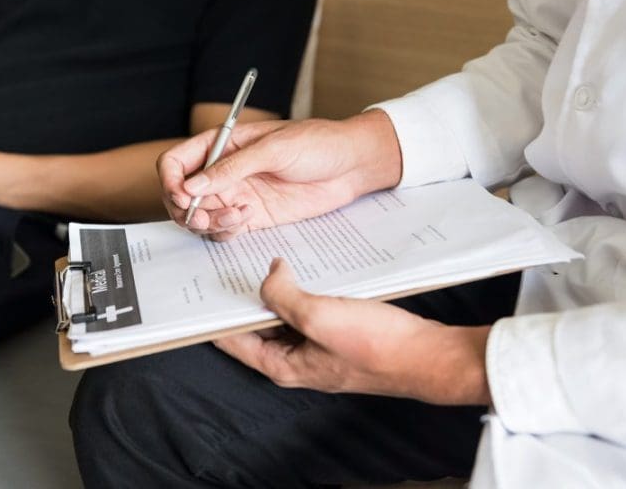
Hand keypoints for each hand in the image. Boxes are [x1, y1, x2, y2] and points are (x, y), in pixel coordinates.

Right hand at [158, 110, 401, 239]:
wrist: (351, 166)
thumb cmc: (318, 143)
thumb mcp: (275, 149)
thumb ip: (232, 167)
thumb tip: (193, 184)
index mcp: (222, 144)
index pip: (177, 161)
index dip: (171, 180)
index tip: (182, 196)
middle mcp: (224, 170)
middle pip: (182, 194)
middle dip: (187, 209)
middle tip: (205, 217)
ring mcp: (236, 194)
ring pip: (200, 216)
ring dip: (209, 222)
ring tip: (236, 217)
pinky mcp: (252, 215)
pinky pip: (224, 230)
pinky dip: (226, 231)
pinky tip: (246, 219)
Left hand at [215, 259, 491, 404]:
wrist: (426, 355)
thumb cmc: (375, 346)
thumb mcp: (318, 315)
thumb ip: (282, 295)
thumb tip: (270, 273)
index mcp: (282, 365)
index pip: (231, 340)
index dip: (213, 313)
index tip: (199, 287)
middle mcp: (294, 360)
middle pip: (254, 326)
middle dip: (243, 296)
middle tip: (227, 263)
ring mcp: (317, 348)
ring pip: (282, 316)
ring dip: (274, 291)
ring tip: (262, 260)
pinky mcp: (336, 335)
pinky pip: (307, 310)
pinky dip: (300, 291)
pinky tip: (301, 269)